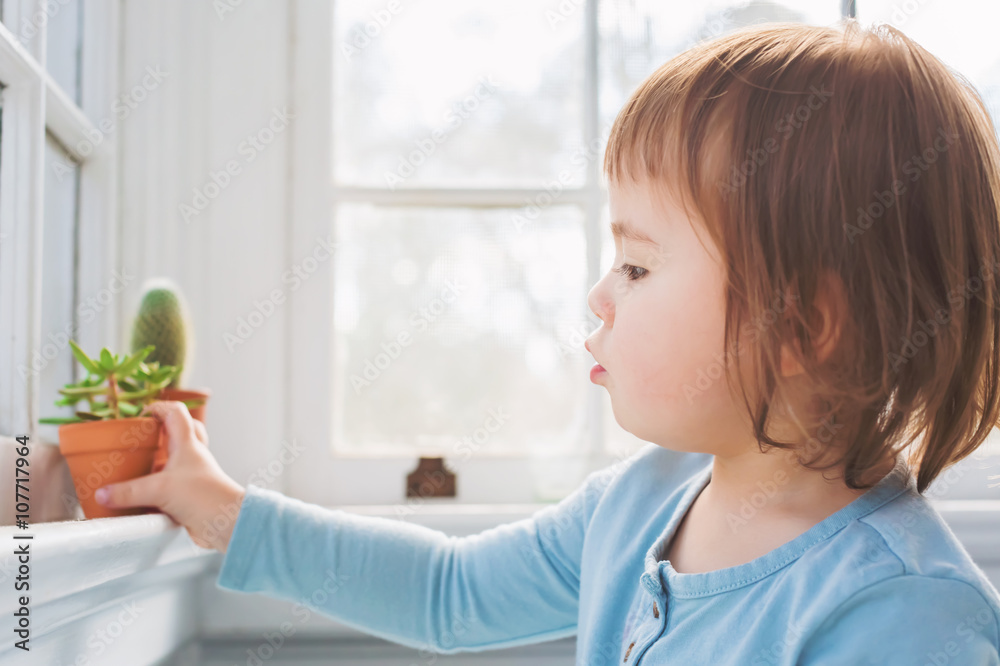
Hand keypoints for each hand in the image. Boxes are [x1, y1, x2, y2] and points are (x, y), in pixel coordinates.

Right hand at [94, 400, 245, 552]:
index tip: (140, 414)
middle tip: (137, 440)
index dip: (159, 408)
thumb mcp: (160, 489)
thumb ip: (129, 491)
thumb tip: (102, 494)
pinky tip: (136, 500)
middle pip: (178, 435)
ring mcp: (191, 478)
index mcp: (188, 445)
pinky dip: (153, 491)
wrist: (227, 523)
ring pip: (171, 463)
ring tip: (129, 469)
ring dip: (154, 465)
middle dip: (159, 434)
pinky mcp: (188, 497)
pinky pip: (168, 489)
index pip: (176, 414)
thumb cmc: (203, 496)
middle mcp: (192, 458)